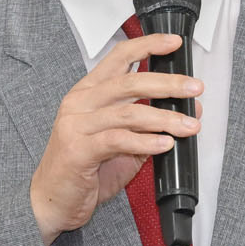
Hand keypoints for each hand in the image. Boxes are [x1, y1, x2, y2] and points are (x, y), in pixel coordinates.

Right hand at [29, 33, 201, 245]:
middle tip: (194, 88)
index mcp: (87, 93)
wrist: (50, 202)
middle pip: (129, 82)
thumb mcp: (121, 145)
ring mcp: (76, 125)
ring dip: (165, 118)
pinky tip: (165, 144)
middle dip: (168, 83)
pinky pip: (118, 139)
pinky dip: (146, 141)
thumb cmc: (82, 171)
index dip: (147, 45)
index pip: (118, 57)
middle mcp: (79, 103)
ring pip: (129, 112)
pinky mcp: (78, 150)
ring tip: (190, 125)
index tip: (173, 43)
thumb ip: (148, 126)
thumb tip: (186, 112)